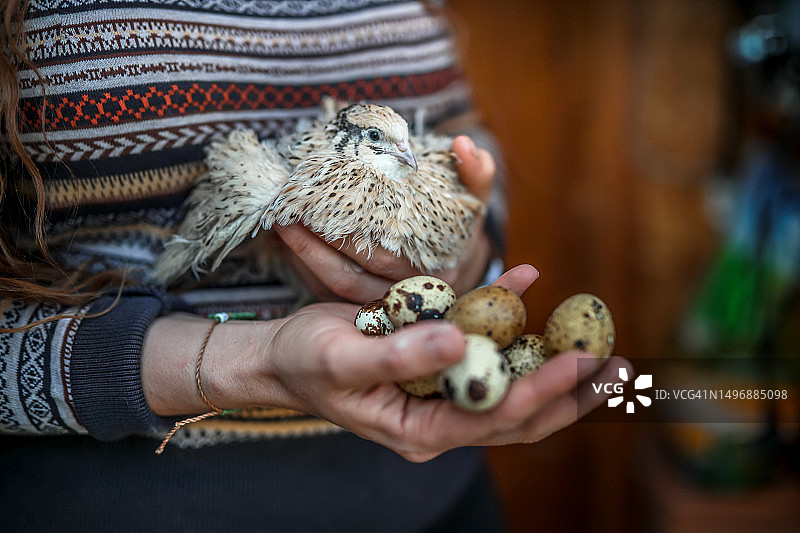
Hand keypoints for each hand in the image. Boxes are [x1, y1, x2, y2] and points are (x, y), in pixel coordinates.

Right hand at [143, 265, 632, 462]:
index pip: (493, 418)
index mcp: (420, 430)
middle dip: (569, 393)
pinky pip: (485, 349)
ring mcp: (443, 391)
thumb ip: (399, 357)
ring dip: (555, 366)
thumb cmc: (305, 360)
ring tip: (602, 347)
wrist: (283, 355)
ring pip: (512, 386)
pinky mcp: (441, 363)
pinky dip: (510, 324)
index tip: (577, 360)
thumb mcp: (342, 358)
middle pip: (518, 414)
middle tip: (618, 368)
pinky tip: (527, 288)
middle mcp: (440, 417)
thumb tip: (462, 343)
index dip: (539, 391)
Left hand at [273, 135, 496, 301]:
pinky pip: (326, 293)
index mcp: (436, 270)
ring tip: (281, 222)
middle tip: (289, 208)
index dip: (351, 237)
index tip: (321, 206)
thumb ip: (475, 172)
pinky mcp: (360, 306)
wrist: (452, 255)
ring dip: (304, 256)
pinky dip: (304, 269)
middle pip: (355, 274)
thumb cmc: (458, 221)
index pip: (387, 257)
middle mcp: (408, 294)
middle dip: (317, 242)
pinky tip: (285, 244)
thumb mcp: (473, 198)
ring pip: (336, 286)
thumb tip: (465, 144)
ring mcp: (382, 303)